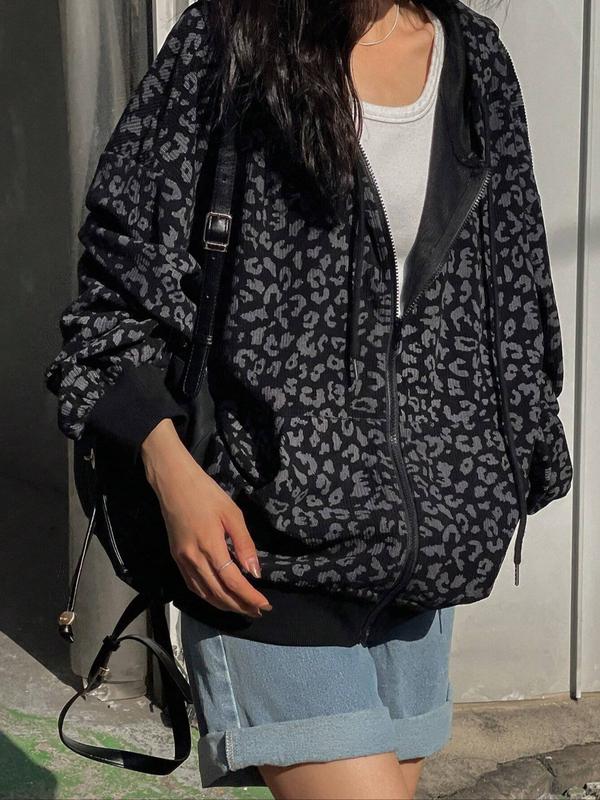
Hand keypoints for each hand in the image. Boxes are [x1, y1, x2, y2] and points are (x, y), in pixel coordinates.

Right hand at [141, 419, 272, 618]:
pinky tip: (218, 598)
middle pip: (219, 593)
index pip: (233, 581)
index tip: (265, 605)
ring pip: (204, 593)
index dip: (249, 597)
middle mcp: (194, 559)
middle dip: (240, 606)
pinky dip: (207, 596)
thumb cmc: (206, 493)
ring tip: (242, 609)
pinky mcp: (176, 558)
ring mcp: (183, 560)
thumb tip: (254, 572)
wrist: (173, 483)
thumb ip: (244, 544)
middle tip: (258, 611)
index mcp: (210, 546)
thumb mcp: (232, 513)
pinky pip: (192, 585)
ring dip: (224, 605)